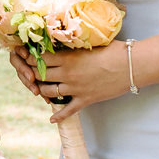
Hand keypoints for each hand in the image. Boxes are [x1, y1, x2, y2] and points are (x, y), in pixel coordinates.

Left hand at [13, 44, 129, 121]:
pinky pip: (67, 110)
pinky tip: (52, 119)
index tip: (27, 56)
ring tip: (39, 88)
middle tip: (29, 72)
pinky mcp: (85, 100)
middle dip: (32, 73)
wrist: (131, 66)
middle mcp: (68, 74)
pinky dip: (58, 116)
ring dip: (42, 90)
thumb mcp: (91, 44)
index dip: (32, 58)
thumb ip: (75, 45)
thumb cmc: (114, 50)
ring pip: (49, 92)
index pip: (41, 58)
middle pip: (41, 75)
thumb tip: (65, 39)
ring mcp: (76, 89)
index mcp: (68, 58)